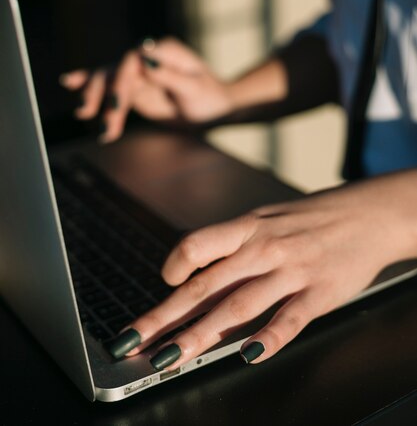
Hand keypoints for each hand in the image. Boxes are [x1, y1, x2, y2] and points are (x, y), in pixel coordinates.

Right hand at [59, 37, 234, 142]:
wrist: (214, 110)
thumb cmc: (210, 97)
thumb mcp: (194, 90)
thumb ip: (170, 76)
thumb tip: (145, 62)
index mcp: (163, 50)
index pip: (133, 59)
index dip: (121, 81)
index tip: (117, 104)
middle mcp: (146, 56)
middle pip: (115, 69)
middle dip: (105, 94)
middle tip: (103, 119)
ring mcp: (138, 71)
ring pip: (107, 79)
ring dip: (96, 99)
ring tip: (88, 118)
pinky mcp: (133, 87)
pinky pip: (109, 86)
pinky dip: (90, 85)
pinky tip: (70, 83)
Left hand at [107, 169, 416, 367]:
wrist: (365, 214)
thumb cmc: (309, 218)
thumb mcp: (267, 220)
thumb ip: (233, 245)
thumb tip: (195, 275)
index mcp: (247, 227)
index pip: (197, 245)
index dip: (174, 265)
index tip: (162, 283)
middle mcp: (262, 249)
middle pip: (205, 286)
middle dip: (163, 317)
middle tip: (132, 340)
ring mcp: (290, 272)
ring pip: (237, 307)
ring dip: (199, 336)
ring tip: (169, 359)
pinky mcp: (317, 293)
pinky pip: (289, 319)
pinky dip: (268, 338)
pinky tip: (248, 355)